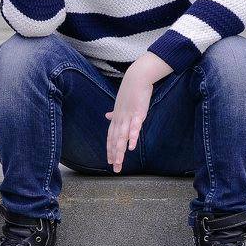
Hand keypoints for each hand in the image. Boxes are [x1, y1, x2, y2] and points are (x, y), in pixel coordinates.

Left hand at [104, 54, 167, 169]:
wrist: (136, 77)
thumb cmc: (129, 91)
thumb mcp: (120, 104)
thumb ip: (114, 113)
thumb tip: (107, 116)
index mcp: (116, 118)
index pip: (111, 136)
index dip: (110, 149)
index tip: (109, 161)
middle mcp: (119, 119)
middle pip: (115, 140)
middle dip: (114, 154)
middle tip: (114, 168)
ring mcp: (128, 116)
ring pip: (122, 136)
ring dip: (120, 150)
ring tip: (119, 162)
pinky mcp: (138, 113)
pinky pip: (134, 127)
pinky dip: (132, 136)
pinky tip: (131, 147)